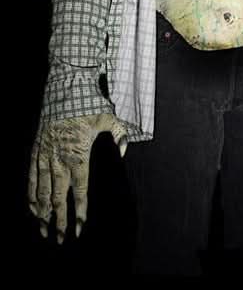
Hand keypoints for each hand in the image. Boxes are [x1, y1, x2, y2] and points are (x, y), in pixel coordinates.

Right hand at [28, 113, 127, 243]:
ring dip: (43, 212)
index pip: (80, 191)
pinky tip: (32, 207)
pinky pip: (32, 176)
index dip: (80, 211)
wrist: (64, 90)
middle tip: (59, 239)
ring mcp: (46, 155)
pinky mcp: (37, 149)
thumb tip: (124, 150)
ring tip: (43, 230)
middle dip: (60, 220)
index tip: (80, 228)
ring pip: (43, 190)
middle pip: (59, 197)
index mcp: (79, 155)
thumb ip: (119, 135)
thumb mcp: (109, 118)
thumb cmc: (88, 104)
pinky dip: (31, 193)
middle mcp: (60, 159)